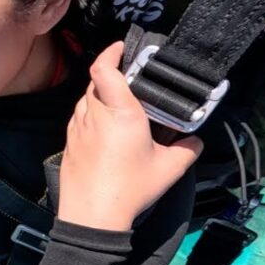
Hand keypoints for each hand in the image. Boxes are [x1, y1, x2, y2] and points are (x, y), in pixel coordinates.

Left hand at [57, 42, 202, 230]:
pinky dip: (93, 115)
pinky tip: (106, 130)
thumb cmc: (130, 188)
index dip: (111, 52)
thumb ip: (187, 150)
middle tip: (132, 81)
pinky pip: (80, 118)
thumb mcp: (169, 169)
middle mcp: (94, 114)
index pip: (103, 68)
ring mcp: (77, 128)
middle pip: (97, 82)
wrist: (92, 216)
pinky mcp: (69, 142)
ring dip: (101, 96)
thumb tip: (195, 141)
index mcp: (119, 111)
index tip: (122, 48)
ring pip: (87, 100)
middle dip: (112, 76)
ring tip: (121, 106)